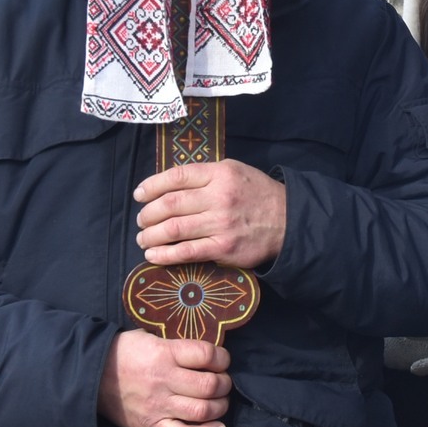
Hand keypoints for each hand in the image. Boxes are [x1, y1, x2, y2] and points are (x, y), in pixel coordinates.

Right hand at [96, 329, 232, 426]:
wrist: (90, 377)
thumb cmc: (122, 353)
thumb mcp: (148, 338)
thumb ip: (175, 346)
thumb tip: (203, 353)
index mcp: (164, 354)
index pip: (207, 355)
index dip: (223, 358)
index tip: (222, 360)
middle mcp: (164, 380)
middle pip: (209, 386)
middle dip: (224, 384)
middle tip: (222, 382)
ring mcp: (159, 406)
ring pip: (202, 412)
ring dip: (219, 407)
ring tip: (219, 402)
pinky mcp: (152, 425)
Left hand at [134, 160, 287, 267]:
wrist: (288, 221)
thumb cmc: (256, 194)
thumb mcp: (234, 171)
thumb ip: (205, 175)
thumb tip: (169, 185)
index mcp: (219, 174)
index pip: (176, 177)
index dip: (152, 186)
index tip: (139, 195)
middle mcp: (219, 197)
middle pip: (170, 204)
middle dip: (147, 214)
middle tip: (141, 220)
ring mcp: (221, 224)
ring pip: (174, 228)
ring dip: (151, 235)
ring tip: (143, 238)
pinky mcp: (223, 248)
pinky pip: (186, 252)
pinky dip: (165, 254)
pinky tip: (153, 255)